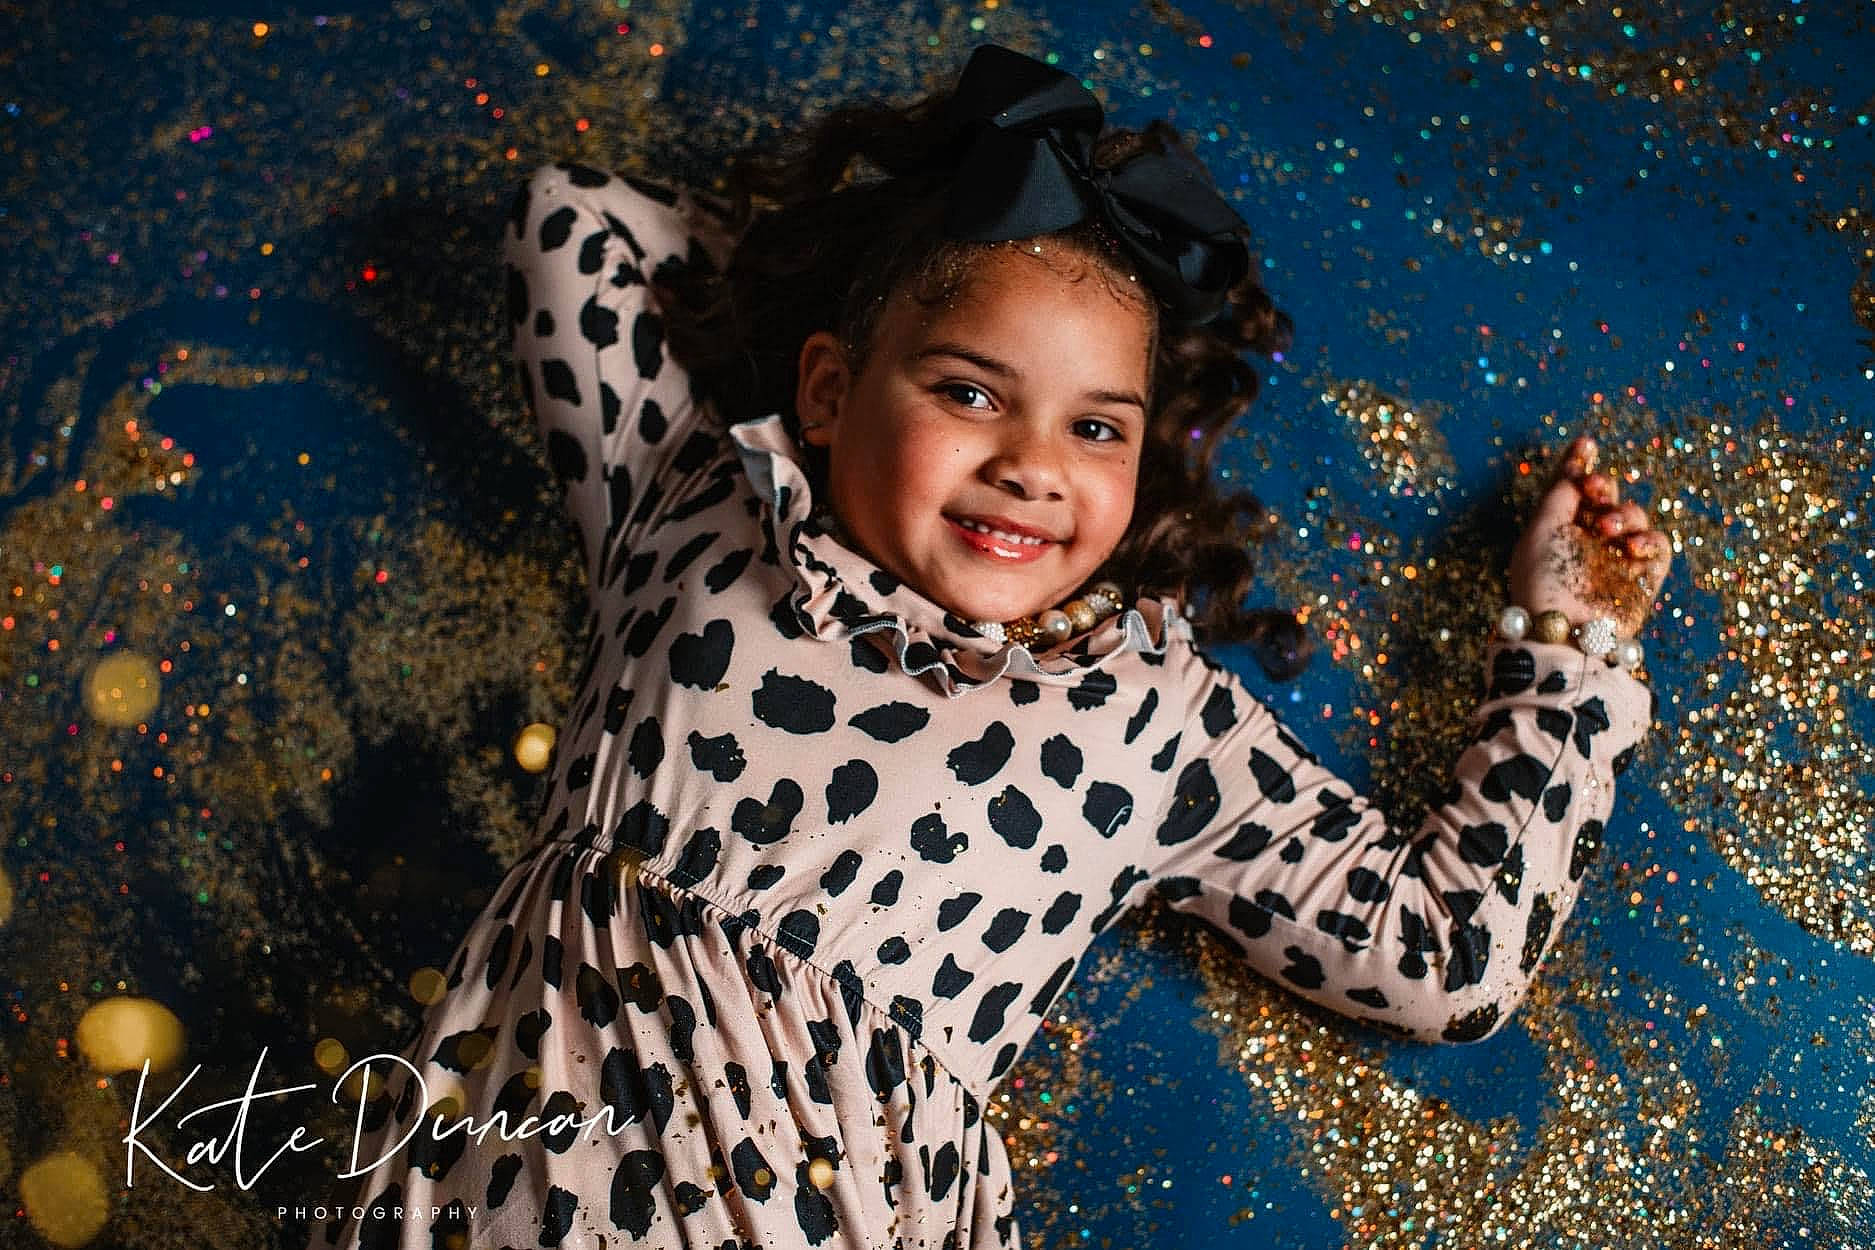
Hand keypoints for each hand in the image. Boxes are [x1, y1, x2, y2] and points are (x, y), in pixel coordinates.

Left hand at [1508, 434, 1672, 638]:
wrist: (1565, 630)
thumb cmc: (1543, 580)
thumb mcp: (1540, 529)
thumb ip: (1560, 493)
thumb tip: (1576, 466)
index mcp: (1557, 530)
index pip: (1572, 489)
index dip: (1580, 464)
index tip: (1586, 442)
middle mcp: (1587, 541)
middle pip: (1605, 496)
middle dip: (1601, 486)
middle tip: (1595, 489)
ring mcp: (1616, 558)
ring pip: (1633, 515)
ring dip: (1622, 514)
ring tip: (1606, 530)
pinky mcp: (1644, 576)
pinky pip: (1657, 544)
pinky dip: (1648, 539)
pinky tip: (1630, 547)